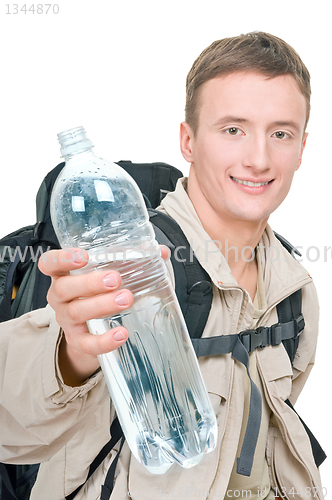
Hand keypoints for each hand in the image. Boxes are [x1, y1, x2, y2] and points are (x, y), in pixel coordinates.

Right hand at [38, 246, 169, 385]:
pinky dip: (104, 340)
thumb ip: (132, 259)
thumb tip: (160, 251)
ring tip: (126, 299)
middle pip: (64, 288)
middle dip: (90, 283)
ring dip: (101, 305)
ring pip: (76, 312)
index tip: (83, 256)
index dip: (61, 259)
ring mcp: (66, 319)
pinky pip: (86, 343)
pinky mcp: (77, 341)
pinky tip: (121, 334)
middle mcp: (60, 296)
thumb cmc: (100, 292)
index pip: (50, 263)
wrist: (91, 330)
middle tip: (116, 279)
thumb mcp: (110, 273)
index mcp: (64, 275)